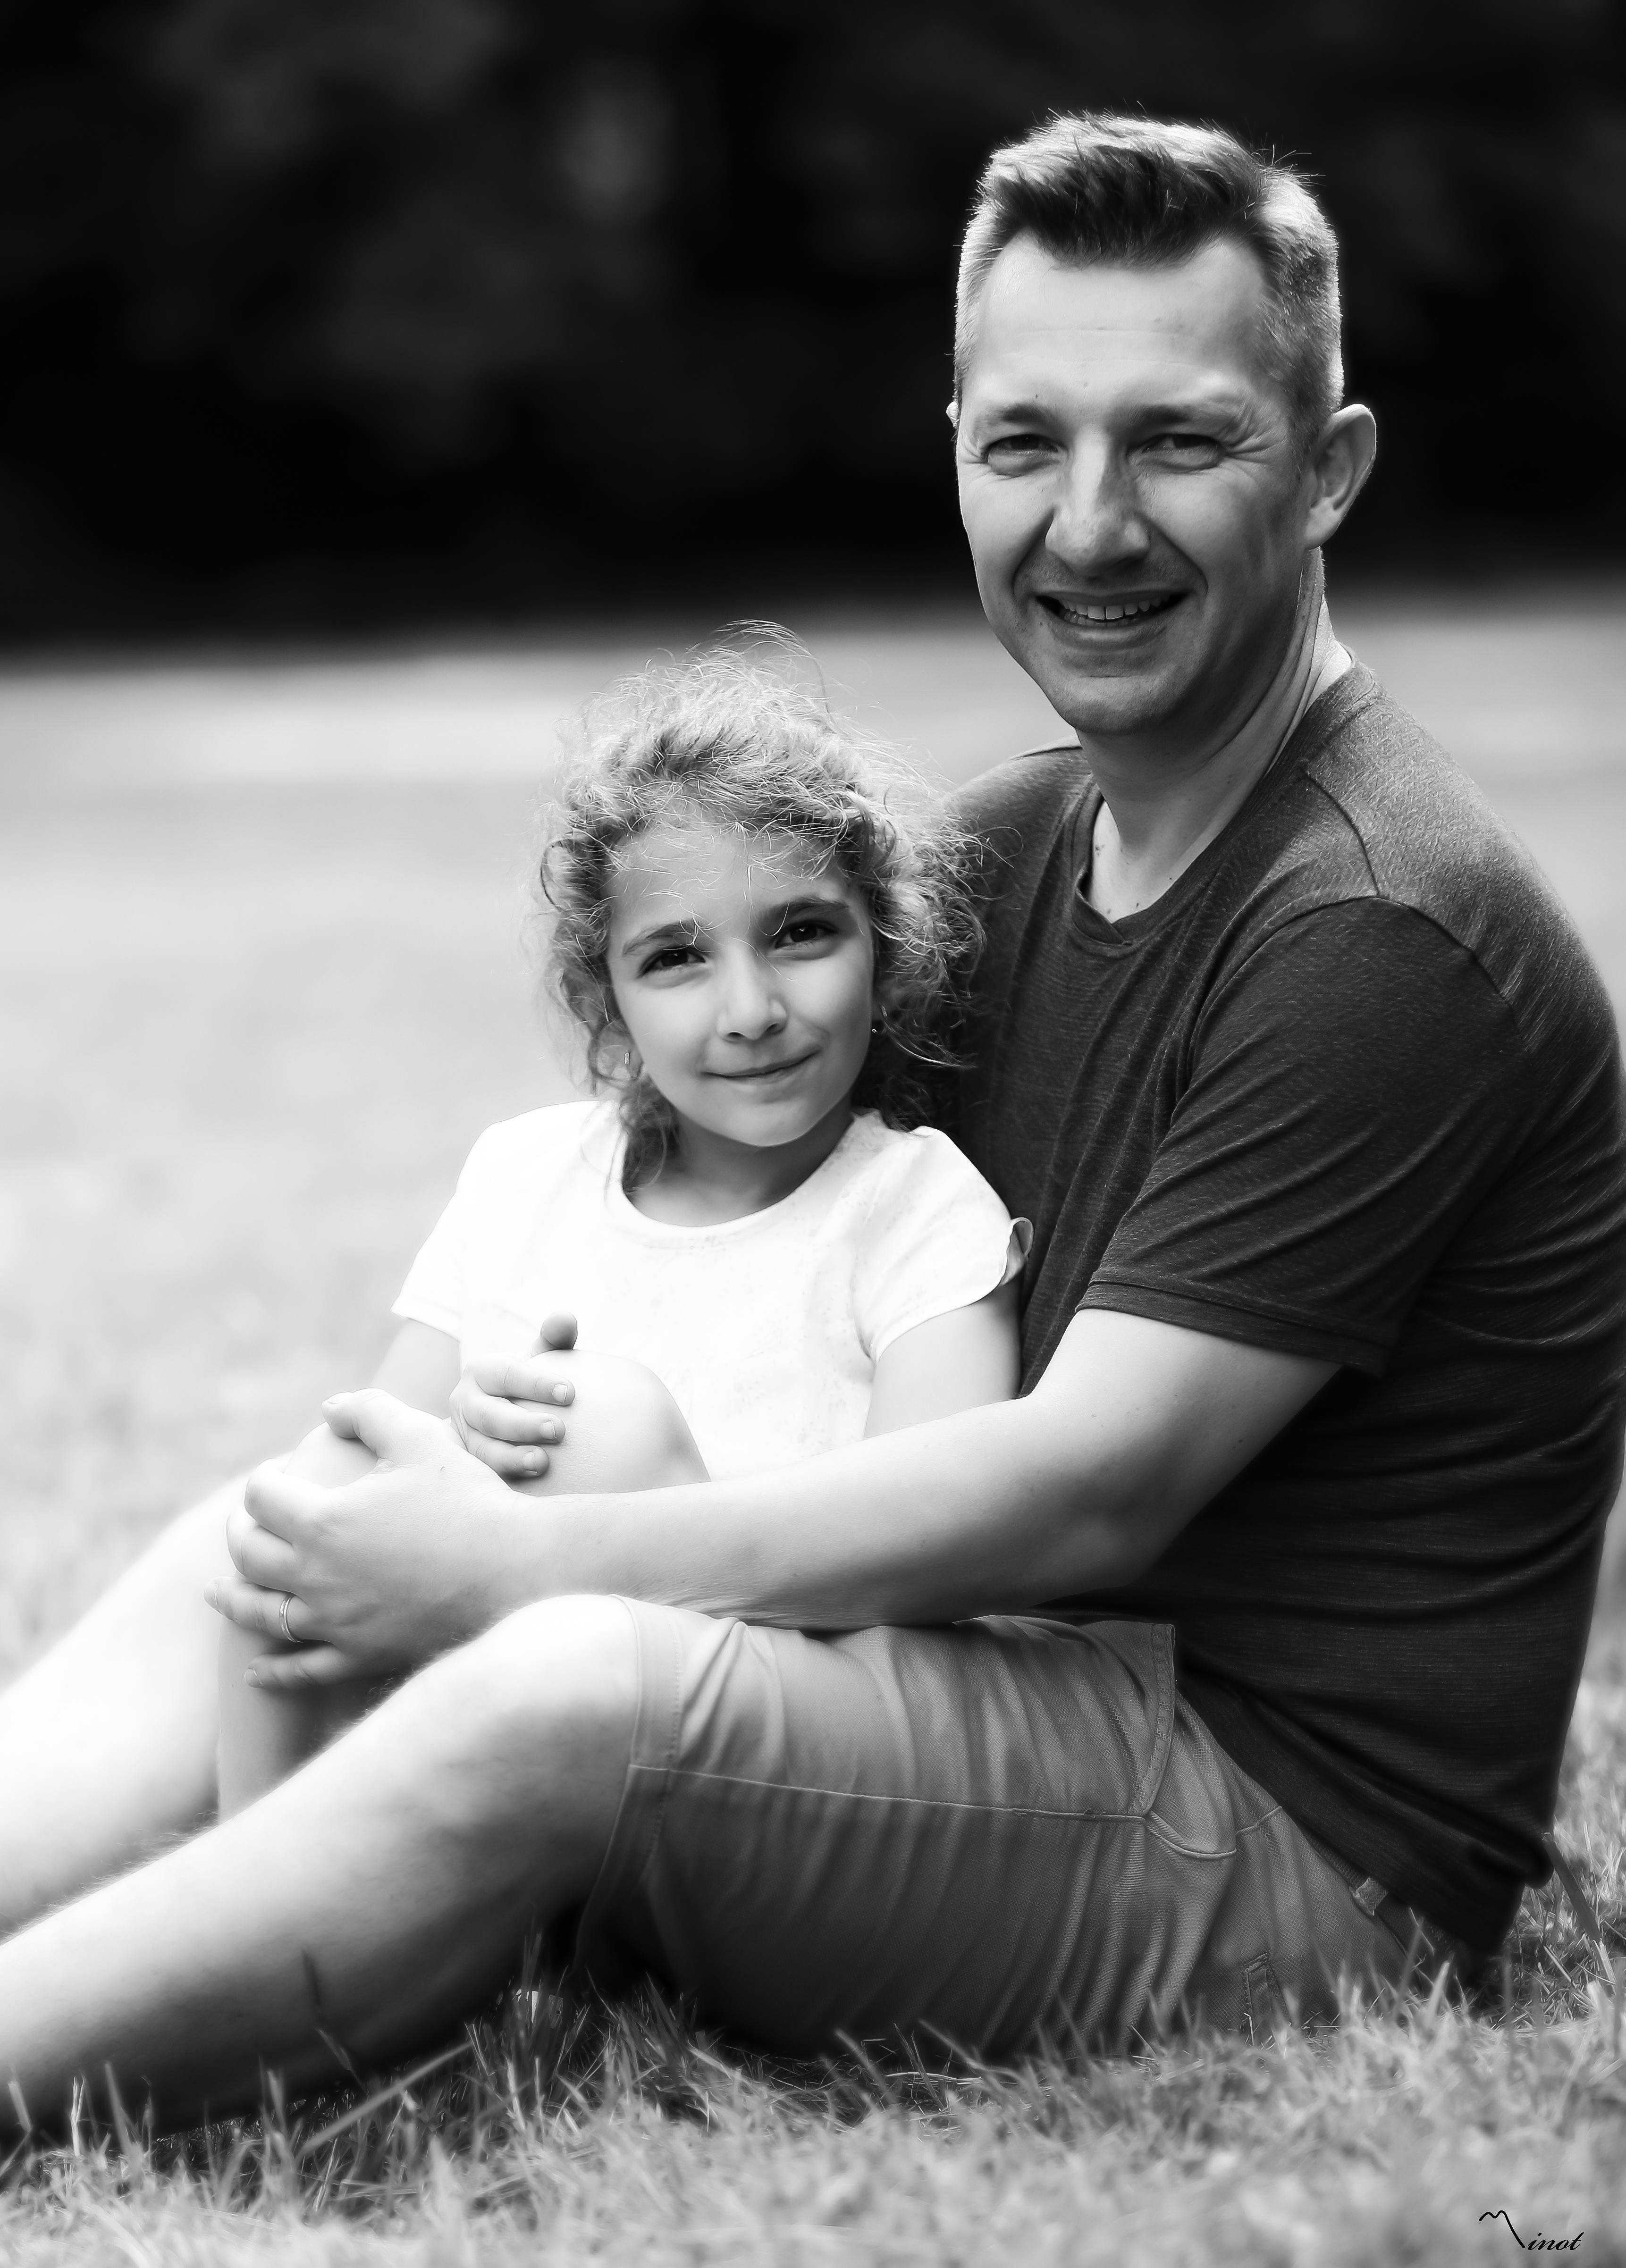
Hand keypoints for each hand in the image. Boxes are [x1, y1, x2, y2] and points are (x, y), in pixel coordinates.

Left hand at [206, 1394, 526, 1688]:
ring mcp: (334, 1623)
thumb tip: (328, 1408)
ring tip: (218, 1592)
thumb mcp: (420, 1438)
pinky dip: (272, 1670)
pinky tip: (254, 1672)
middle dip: (240, 1533)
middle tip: (247, 1522)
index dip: (263, 1479)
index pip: (262, 1496)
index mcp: (322, 1521)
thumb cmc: (470, 1501)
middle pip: (250, 1554)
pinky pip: (301, 1670)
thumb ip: (369, 1412)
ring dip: (233, 1600)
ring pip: (262, 1615)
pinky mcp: (359, 1657)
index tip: (277, 1471)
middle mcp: (315, 1577)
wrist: (517, 1573)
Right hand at [451, 1310, 580, 1483]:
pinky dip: (507, 1478)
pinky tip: (534, 1482)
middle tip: (558, 1430)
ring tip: (542, 1462)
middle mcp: (465, 1404)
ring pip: (483, 1450)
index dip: (537, 1383)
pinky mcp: (470, 1466)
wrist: (502, 1414)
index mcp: (481, 1371)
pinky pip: (486, 1475)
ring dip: (511, 1457)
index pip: (507, 1375)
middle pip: (490, 1415)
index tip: (570, 1392)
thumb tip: (565, 1319)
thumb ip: (554, 1339)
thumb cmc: (529, 1382)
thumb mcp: (539, 1358)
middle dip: (522, 1424)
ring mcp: (464, 1438)